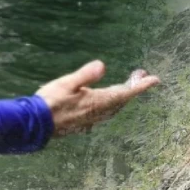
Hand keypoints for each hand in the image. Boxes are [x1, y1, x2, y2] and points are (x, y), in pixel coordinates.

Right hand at [36, 61, 159, 136]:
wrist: (34, 125)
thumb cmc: (49, 102)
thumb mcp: (67, 83)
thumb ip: (85, 75)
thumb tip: (102, 65)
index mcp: (97, 102)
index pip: (126, 93)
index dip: (141, 86)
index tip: (155, 80)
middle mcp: (98, 113)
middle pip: (122, 100)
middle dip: (133, 87)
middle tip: (141, 75)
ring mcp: (91, 120)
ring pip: (114, 107)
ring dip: (123, 95)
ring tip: (127, 84)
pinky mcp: (83, 123)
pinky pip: (104, 112)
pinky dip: (111, 102)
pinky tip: (106, 98)